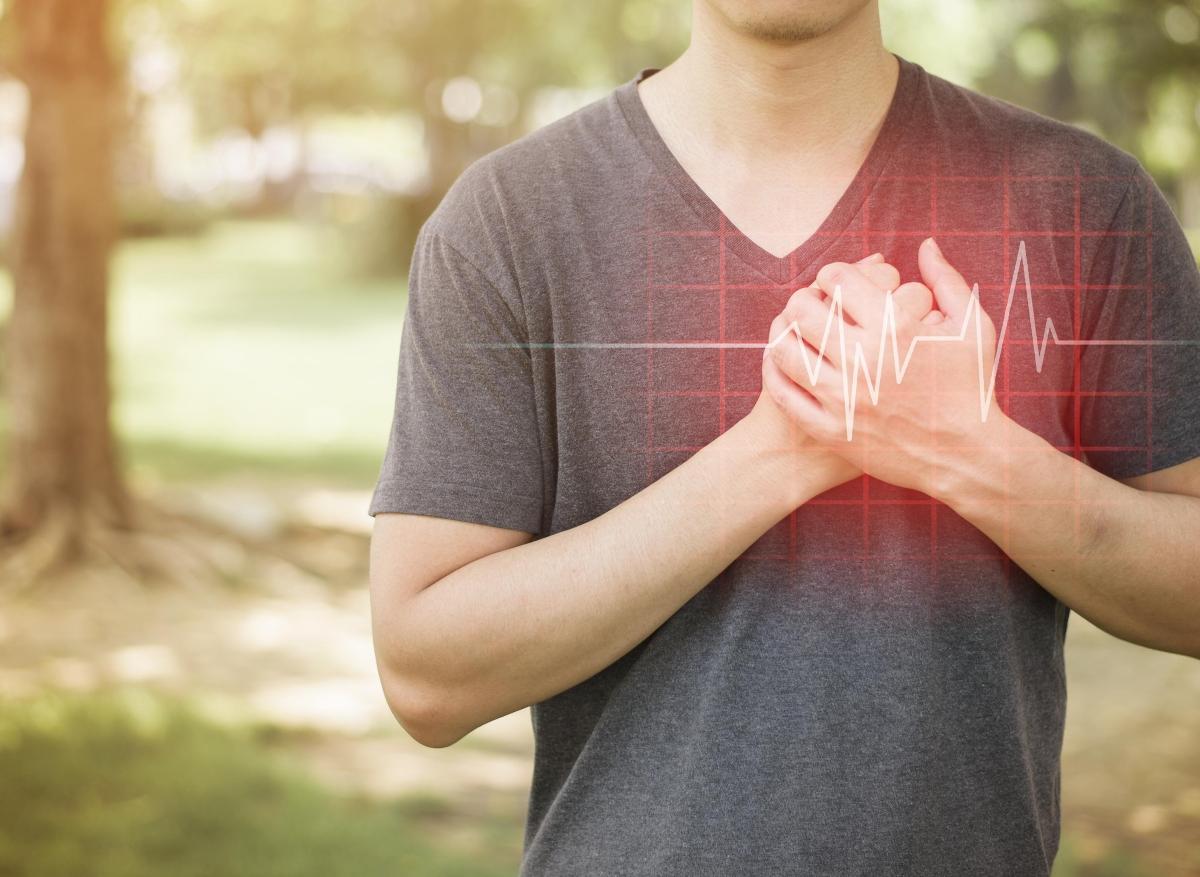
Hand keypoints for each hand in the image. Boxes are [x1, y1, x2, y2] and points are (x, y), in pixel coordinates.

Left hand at [764, 236, 1007, 497]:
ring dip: (781, 333)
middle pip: (802, 310)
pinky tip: (781, 363)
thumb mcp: (971, 327)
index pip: (838, 279)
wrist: (965, 456)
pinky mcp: (831, 431)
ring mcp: (843, 398)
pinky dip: (774, 373)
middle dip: (801, 298)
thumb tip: (925, 244)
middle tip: (807, 303)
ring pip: (784, 350)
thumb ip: (946, 280)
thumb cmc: (971, 387)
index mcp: (895, 328)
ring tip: (792, 330)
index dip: (831, 273)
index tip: (834, 281)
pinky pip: (784, 395)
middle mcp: (864, 360)